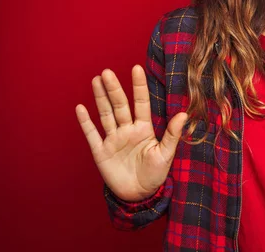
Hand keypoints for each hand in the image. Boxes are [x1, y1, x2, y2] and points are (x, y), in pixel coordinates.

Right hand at [76, 65, 187, 201]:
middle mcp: (127, 130)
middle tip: (108, 72)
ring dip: (100, 98)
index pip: (141, 103)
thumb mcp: (166, 154)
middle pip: (120, 105)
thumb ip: (172, 134)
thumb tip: (184, 114)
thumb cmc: (155, 174)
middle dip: (114, 89)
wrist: (139, 195)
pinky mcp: (101, 152)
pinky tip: (81, 108)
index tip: (136, 68)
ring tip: (96, 80)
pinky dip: (86, 122)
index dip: (139, 86)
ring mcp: (113, 139)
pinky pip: (92, 134)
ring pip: (106, 115)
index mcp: (144, 129)